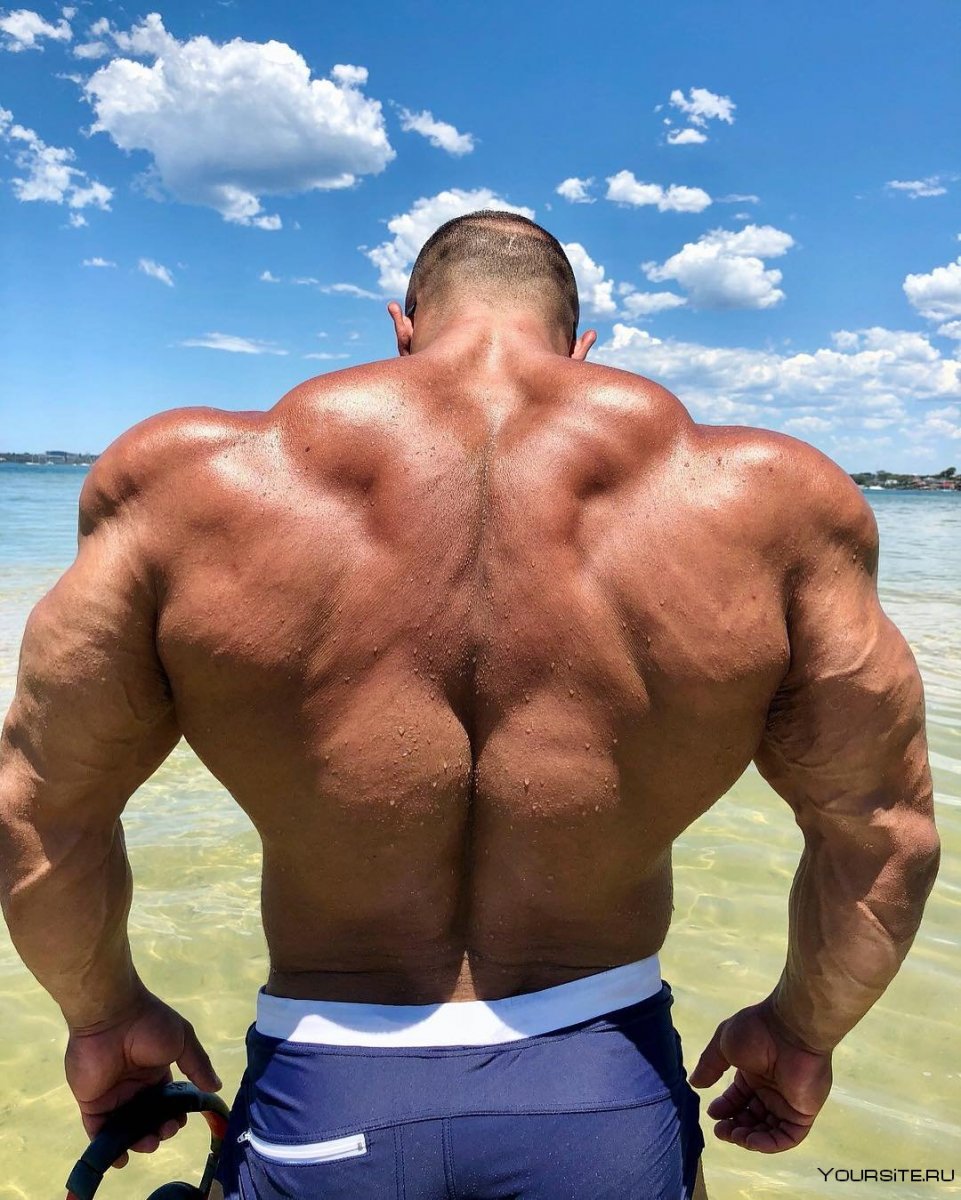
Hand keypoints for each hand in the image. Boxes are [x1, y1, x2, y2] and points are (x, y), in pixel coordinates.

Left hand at [65, 989, 221, 1167]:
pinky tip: (122, 1158)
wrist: (113, 1017)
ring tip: (149, 1142)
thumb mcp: (183, 1039)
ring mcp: (113, 1096)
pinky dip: (108, 1146)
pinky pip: (99, 1131)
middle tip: (165, 1131)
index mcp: (156, 1072)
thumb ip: (198, 1064)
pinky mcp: (93, 1103)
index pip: (167, 1102)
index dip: (175, 1114)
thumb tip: (216, 1087)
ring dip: (139, 1141)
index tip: (181, 1119)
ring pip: (127, 1129)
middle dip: (159, 1130)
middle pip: (148, 1119)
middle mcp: (135, 1087)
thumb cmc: (150, 1024)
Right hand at [688, 996, 832, 1151]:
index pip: (738, 1099)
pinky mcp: (802, 1113)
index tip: (712, 1113)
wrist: (790, 1029)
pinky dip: (769, 1144)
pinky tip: (751, 1141)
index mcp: (754, 1073)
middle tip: (721, 1131)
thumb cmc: (757, 1032)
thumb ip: (710, 1065)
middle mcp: (770, 1089)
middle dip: (734, 1126)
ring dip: (749, 1138)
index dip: (725, 1108)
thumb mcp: (723, 1045)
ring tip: (733, 1135)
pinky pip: (788, 1136)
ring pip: (768, 1131)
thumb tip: (694, 1083)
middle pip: (751, 1117)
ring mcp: (787, 1102)